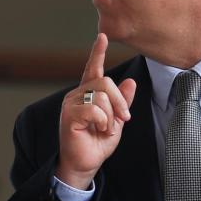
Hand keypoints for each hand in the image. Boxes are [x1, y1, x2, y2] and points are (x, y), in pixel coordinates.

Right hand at [55, 33, 136, 190]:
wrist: (85, 164)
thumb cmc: (97, 143)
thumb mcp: (116, 120)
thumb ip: (122, 102)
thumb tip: (131, 81)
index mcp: (88, 94)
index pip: (93, 69)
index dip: (97, 52)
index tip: (102, 36)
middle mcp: (77, 95)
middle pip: (105, 82)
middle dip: (120, 101)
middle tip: (123, 119)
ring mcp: (71, 104)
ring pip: (102, 96)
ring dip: (111, 116)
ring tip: (105, 129)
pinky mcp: (69, 115)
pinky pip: (94, 109)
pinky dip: (103, 121)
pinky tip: (98, 130)